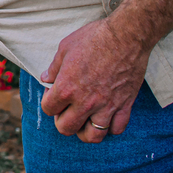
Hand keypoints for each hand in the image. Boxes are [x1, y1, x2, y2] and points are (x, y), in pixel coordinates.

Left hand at [39, 18, 151, 142]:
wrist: (126, 36)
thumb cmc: (94, 38)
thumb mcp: (65, 47)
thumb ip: (54, 68)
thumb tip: (46, 79)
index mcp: (66, 88)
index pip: (48, 109)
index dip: (48, 102)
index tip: (53, 94)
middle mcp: (85, 102)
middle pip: (66, 128)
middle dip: (62, 121)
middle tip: (66, 110)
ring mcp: (106, 106)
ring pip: (93, 136)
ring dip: (85, 131)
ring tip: (84, 120)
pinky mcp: (125, 105)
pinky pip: (117, 129)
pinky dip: (110, 127)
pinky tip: (106, 117)